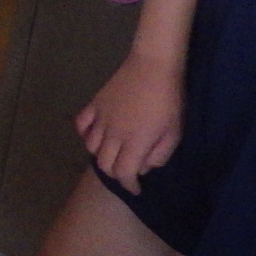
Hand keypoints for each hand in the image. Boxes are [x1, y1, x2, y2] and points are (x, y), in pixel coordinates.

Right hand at [75, 52, 182, 193]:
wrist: (153, 67)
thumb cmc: (169, 101)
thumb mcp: (174, 133)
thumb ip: (160, 155)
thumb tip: (144, 166)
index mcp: (135, 142)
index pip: (124, 173)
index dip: (129, 185)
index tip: (136, 188)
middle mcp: (113, 134)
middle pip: (104, 163)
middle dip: (116, 174)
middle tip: (127, 172)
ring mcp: (100, 118)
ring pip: (91, 147)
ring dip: (101, 155)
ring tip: (113, 154)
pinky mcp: (94, 104)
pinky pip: (80, 125)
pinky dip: (84, 135)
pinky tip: (94, 135)